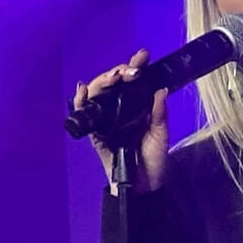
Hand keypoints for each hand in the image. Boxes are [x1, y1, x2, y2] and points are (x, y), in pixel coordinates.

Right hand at [74, 48, 169, 193]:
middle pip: (113, 84)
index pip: (134, 82)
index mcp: (138, 107)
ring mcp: (106, 119)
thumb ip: (159, 114)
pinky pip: (84, 114)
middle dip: (119, 71)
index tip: (142, 56)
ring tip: (113, 76)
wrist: (143, 185)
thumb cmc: (154, 159)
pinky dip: (81, 101)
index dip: (136, 67)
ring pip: (98, 93)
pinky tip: (83, 90)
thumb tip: (161, 90)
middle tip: (129, 69)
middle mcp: (120, 109)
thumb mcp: (161, 135)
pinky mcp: (94, 132)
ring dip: (102, 81)